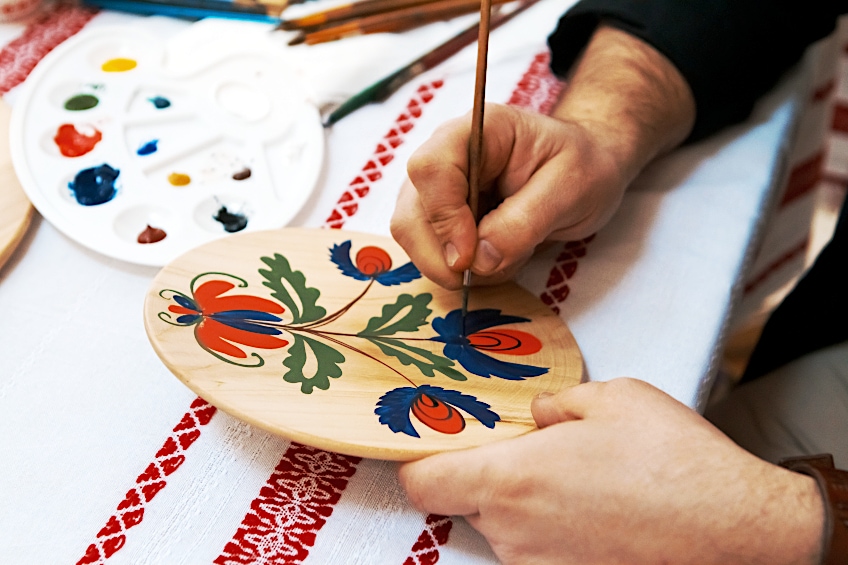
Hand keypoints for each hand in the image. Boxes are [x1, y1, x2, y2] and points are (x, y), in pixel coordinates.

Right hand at [391, 25, 696, 288]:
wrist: (586, 171)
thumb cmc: (583, 167)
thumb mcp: (570, 189)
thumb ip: (524, 222)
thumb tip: (480, 260)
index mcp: (476, 131)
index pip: (431, 169)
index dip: (443, 218)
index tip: (470, 257)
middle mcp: (445, 156)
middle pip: (410, 212)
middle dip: (442, 256)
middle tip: (488, 272)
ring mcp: (437, 189)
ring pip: (413, 237)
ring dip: (453, 265)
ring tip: (507, 256)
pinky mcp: (440, 218)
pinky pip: (431, 252)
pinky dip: (460, 269)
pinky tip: (496, 258)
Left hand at [399, 378, 823, 564]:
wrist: (738, 530)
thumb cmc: (675, 461)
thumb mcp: (612, 397)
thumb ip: (555, 406)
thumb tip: (539, 417)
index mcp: (511, 478)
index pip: (421, 484)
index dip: (419, 465)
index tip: (432, 450)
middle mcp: (514, 531)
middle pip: (467, 503)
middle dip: (490, 478)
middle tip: (537, 456)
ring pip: (506, 529)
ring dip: (528, 507)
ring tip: (584, 485)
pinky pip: (541, 552)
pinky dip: (557, 533)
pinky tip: (600, 514)